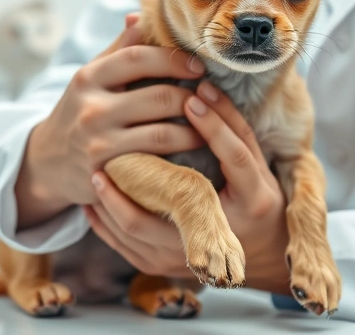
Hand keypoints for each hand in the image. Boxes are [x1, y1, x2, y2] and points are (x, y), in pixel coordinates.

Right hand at [16, 14, 207, 229]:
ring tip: (209, 128)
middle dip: (192, 97)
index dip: (175, 60)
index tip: (199, 67)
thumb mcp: (91, 77)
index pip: (139, 58)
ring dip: (195, 130)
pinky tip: (194, 155)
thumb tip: (140, 14)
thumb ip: (118, 48)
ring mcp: (98, 143)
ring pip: (163, 134)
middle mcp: (91, 108)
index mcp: (89, 77)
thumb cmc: (80, 110)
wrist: (47, 162)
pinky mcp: (107, 173)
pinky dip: (180, 159)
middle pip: (159, 97)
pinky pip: (155, 164)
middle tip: (210, 99)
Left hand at [86, 81, 289, 292]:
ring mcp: (188, 255)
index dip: (213, 127)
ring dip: (110, 201)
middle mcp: (222, 233)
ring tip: (95, 174)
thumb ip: (233, 128)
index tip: (188, 99)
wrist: (261, 250)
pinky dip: (105, 222)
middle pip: (169, 205)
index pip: (233, 158)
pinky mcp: (164, 266)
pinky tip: (94, 200)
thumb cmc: (256, 196)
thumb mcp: (257, 163)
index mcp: (253, 201)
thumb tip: (203, 88)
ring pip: (135, 230)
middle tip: (107, 155)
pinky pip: (124, 246)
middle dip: (131, 181)